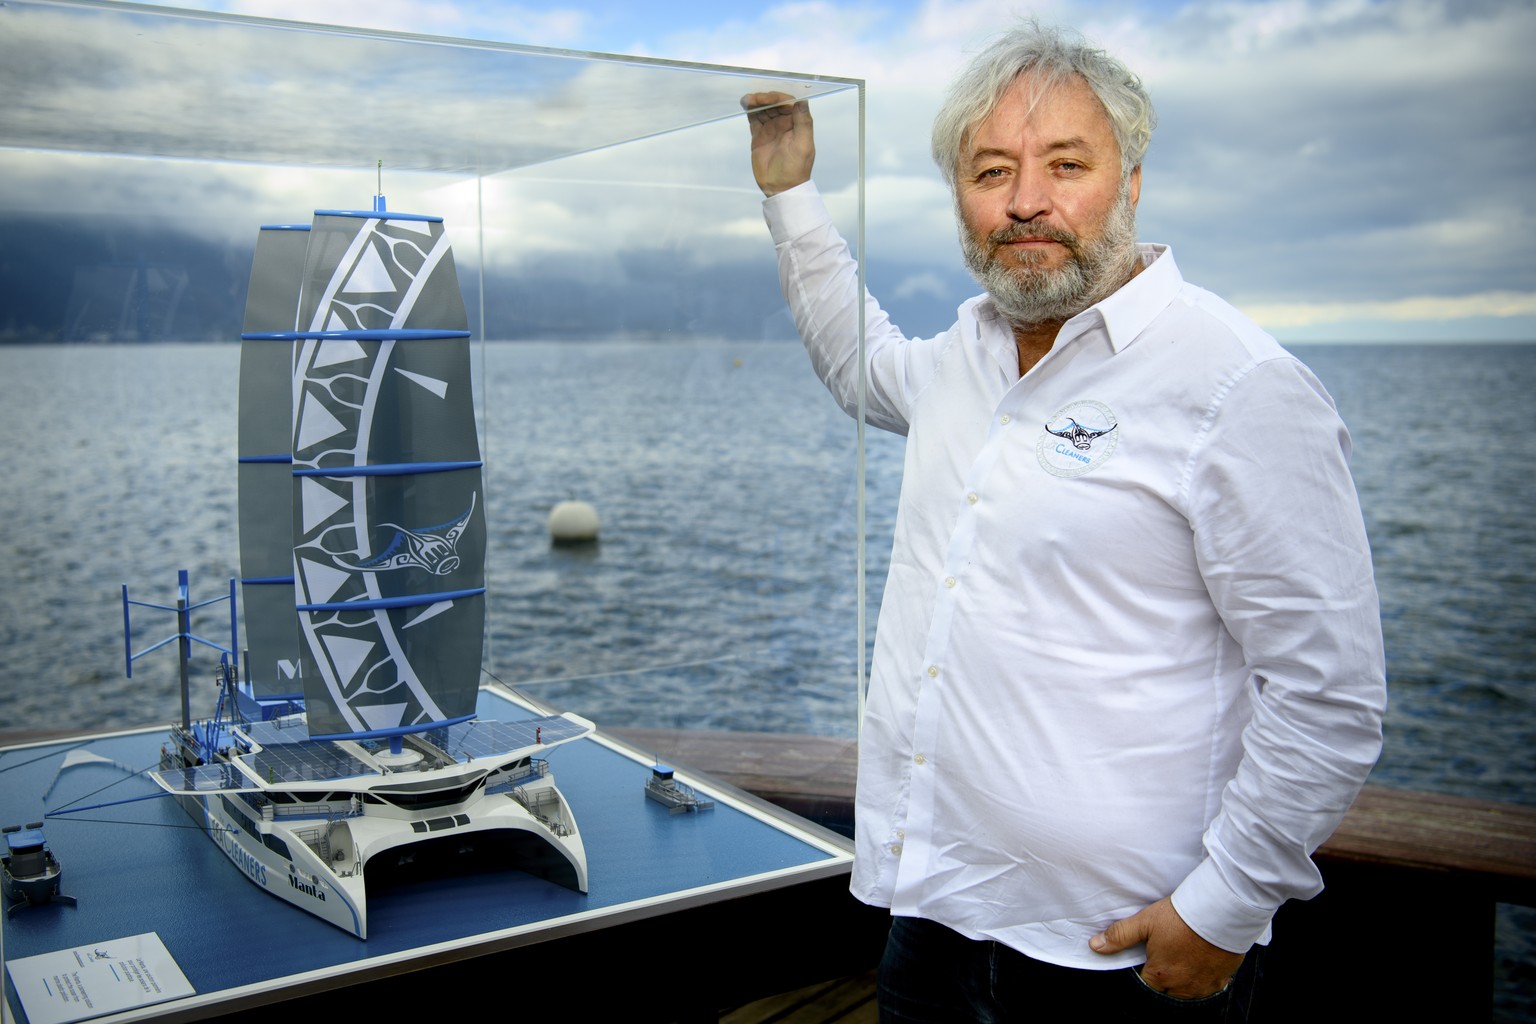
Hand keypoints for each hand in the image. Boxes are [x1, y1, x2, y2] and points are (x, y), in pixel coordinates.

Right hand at [741, 91, 814, 196]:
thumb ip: (804, 123)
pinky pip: (754, 119)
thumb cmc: (795, 168)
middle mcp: (784, 123)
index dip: (779, 97)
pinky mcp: (759, 135)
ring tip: (748, 100)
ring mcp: (771, 128)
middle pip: (774, 103)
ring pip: (763, 109)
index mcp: (797, 123)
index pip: (789, 103)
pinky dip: (750, 111)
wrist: (780, 187)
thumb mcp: (803, 145)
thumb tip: (802, 101)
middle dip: (765, 98)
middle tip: (755, 99)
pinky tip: (745, 104)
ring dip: (756, 102)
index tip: (770, 98)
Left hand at [1089, 897, 1245, 998]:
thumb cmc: (1181, 916)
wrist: (1220, 911)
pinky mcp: (1221, 980)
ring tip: (1182, 962)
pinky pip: (1208, 989)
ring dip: (1182, 983)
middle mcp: (1181, 987)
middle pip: (1166, 993)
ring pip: (1187, 994)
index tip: (1147, 959)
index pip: (1144, 985)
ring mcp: (1203, 986)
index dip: (1143, 973)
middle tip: (1165, 959)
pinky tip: (1200, 965)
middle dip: (1162, 981)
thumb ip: (1120, 935)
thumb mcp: (1146, 922)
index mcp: (1160, 975)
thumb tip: (1095, 946)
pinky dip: (1202, 981)